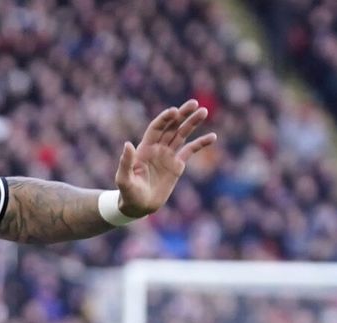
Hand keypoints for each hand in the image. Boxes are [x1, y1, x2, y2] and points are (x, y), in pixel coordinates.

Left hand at [115, 100, 216, 218]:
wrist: (139, 206)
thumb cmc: (128, 193)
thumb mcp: (124, 179)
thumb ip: (126, 162)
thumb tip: (127, 144)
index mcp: (145, 148)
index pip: (156, 128)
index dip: (165, 119)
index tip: (174, 111)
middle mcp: (157, 148)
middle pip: (171, 127)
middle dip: (182, 115)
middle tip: (194, 103)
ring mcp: (168, 155)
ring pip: (182, 135)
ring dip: (192, 123)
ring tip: (204, 112)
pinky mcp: (177, 165)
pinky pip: (190, 151)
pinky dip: (201, 143)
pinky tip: (212, 137)